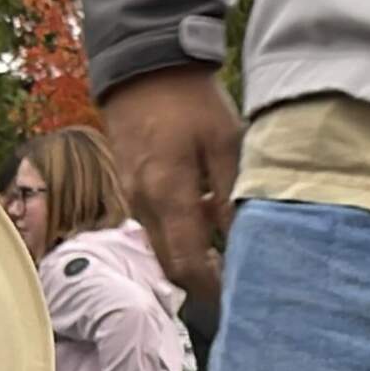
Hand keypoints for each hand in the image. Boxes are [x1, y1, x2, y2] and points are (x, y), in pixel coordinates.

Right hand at [98, 63, 242, 303]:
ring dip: (188, 255)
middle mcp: (142, 204)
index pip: (185, 263)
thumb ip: (231, 192)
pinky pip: (153, 223)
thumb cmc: (189, 102)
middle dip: (198, 280)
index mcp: (167, 195)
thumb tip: (239, 236)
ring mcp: (131, 197)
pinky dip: (177, 232)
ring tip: (222, 253)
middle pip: (168, 262)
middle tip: (232, 285)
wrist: (142, 71)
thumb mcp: (225, 142)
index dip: (209, 288)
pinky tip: (201, 218)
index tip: (234, 299)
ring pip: (160, 244)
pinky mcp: (129, 187)